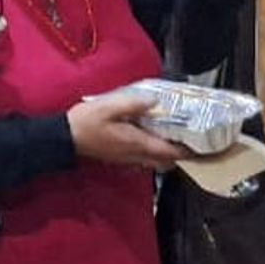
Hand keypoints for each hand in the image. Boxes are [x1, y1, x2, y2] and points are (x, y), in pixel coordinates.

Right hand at [66, 92, 188, 168]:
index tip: (200, 145)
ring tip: (174, 136)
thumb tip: (156, 102)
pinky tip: (152, 136)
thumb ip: (133, 104)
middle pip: (165, 161)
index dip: (186, 151)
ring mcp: (127, 158)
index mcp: (137, 143)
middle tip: (190, 139)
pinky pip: (143, 159)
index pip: (169, 152)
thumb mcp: (109, 106)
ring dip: (166, 153)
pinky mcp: (120, 157)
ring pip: (155, 161)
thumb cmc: (86, 122)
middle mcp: (135, 154)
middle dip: (180, 154)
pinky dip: (153, 152)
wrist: (63, 138)